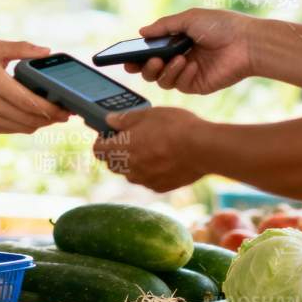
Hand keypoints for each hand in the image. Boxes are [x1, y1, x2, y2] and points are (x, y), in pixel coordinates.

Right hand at [0, 41, 73, 134]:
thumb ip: (22, 48)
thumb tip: (46, 52)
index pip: (28, 102)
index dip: (51, 108)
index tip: (66, 107)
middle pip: (30, 118)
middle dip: (52, 118)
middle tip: (66, 112)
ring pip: (24, 127)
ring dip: (42, 123)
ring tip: (54, 114)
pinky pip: (14, 129)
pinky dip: (27, 124)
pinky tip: (35, 115)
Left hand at [92, 107, 208, 192]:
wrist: (203, 149)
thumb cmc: (176, 127)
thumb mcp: (149, 114)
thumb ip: (125, 119)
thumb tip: (110, 120)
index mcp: (122, 148)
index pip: (98, 150)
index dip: (102, 140)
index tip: (111, 134)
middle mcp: (129, 168)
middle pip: (113, 162)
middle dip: (117, 151)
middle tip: (133, 138)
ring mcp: (144, 180)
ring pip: (130, 173)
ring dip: (134, 163)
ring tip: (153, 148)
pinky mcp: (159, 187)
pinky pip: (148, 180)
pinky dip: (151, 171)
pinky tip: (165, 160)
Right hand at [124, 8, 257, 94]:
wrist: (246, 41)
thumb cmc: (220, 25)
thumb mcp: (189, 19)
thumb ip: (163, 26)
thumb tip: (141, 32)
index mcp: (176, 42)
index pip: (150, 52)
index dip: (135, 57)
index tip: (125, 59)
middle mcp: (179, 58)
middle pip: (151, 70)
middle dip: (144, 67)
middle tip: (147, 61)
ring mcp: (187, 73)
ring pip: (161, 80)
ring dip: (164, 70)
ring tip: (175, 59)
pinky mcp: (197, 85)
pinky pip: (179, 86)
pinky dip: (181, 75)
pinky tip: (192, 65)